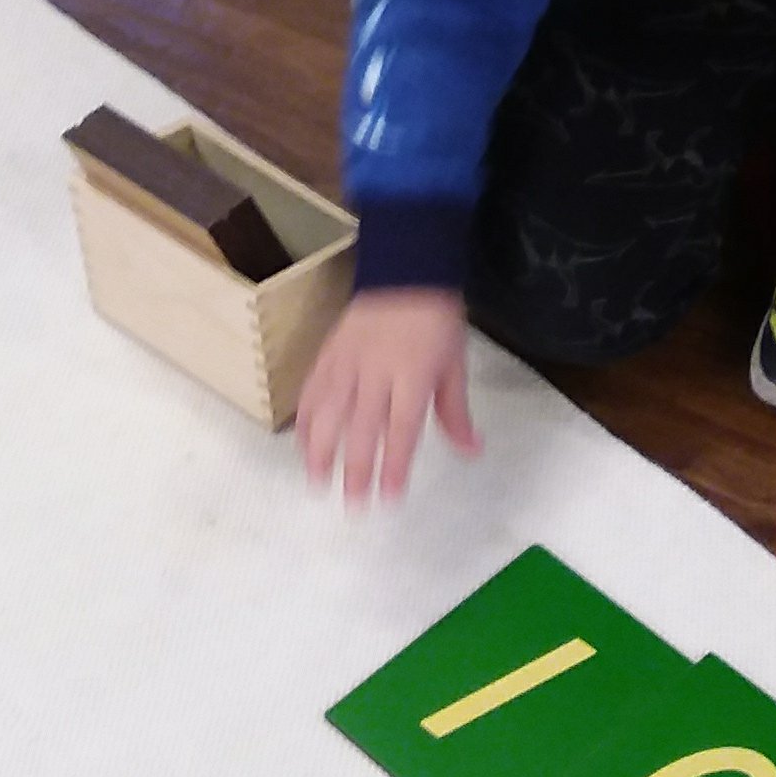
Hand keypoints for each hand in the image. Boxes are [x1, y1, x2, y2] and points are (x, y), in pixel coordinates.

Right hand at [296, 288, 480, 505]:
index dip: (394, 465)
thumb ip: (455, 413)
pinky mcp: (328, 353)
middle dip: (356, 469)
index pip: (402, 429)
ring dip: (320, 450)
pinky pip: (313, 390)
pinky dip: (306, 419)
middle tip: (353, 505)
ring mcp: (347, 362)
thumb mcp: (454, 365)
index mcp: (412, 375)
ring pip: (329, 411)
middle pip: (361, 427)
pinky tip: (303, 445)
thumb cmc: (435, 322)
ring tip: (317, 482)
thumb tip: (472, 451)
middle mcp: (376, 372)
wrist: (405, 270)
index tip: (389, 498)